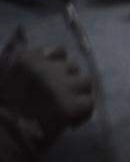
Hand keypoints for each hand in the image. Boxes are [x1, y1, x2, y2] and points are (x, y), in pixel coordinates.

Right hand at [0, 27, 93, 143]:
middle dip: (69, 82)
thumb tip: (22, 29)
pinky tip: (70, 122)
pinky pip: (89, 104)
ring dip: (79, 95)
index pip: (59, 51)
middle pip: (73, 68)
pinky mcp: (71, 105)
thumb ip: (14, 48)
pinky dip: (82, 114)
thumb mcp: (3, 69)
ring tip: (66, 108)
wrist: (4, 132)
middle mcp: (46, 67)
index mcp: (28, 57)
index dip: (58, 66)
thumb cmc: (2, 102)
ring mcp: (61, 86)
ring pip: (85, 83)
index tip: (52, 80)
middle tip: (58, 98)